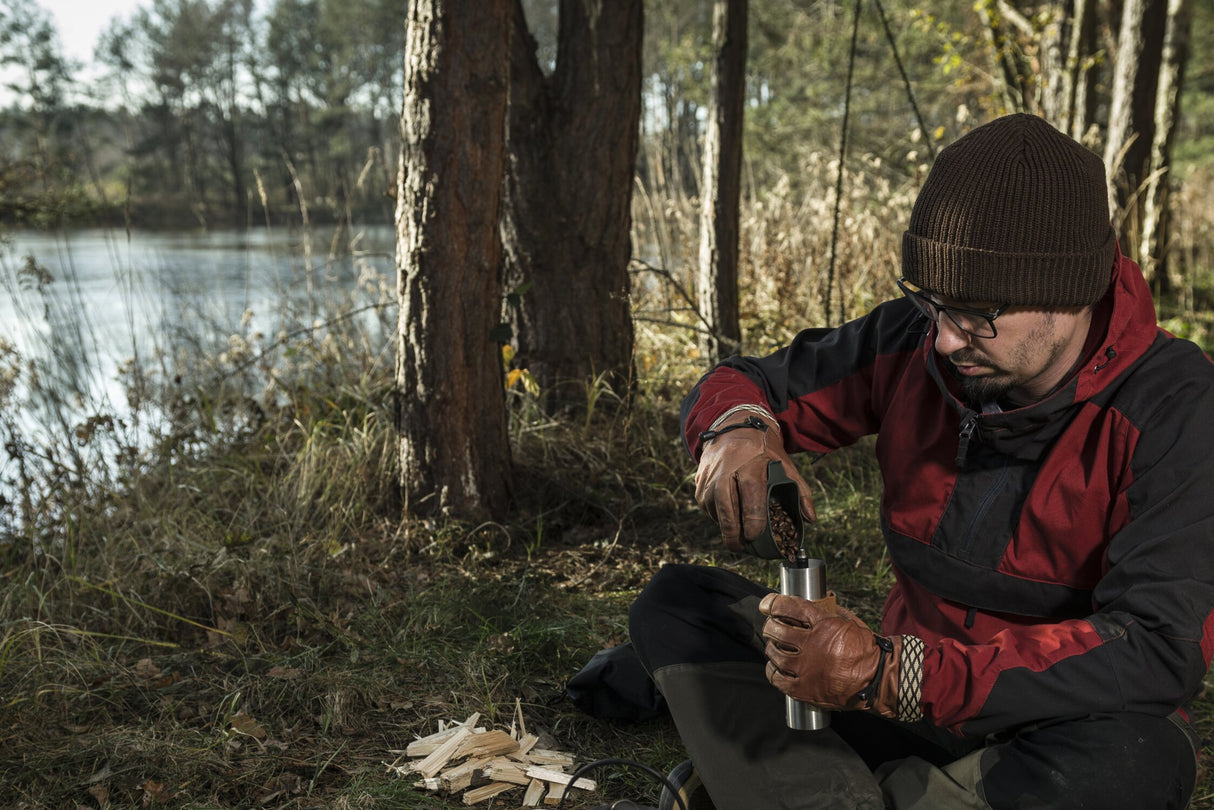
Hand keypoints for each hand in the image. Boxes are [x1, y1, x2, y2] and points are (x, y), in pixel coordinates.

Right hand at [693, 417, 814, 551]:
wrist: (735, 426)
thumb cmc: (763, 450)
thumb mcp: (784, 464)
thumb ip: (800, 491)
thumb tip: (810, 518)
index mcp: (750, 466)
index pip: (750, 498)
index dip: (752, 521)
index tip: (754, 536)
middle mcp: (726, 470)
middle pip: (725, 507)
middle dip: (732, 531)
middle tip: (739, 547)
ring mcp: (710, 474)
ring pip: (712, 507)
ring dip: (722, 524)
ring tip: (734, 535)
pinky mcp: (700, 478)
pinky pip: (704, 502)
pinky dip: (714, 513)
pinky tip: (725, 518)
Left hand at [758, 592, 906, 717]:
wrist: (876, 679)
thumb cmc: (866, 650)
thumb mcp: (849, 622)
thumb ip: (830, 612)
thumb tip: (816, 601)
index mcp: (823, 625)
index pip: (789, 607)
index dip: (773, 603)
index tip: (767, 604)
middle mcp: (811, 644)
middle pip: (776, 629)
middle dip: (770, 625)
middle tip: (771, 627)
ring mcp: (805, 668)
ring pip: (774, 653)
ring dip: (771, 647)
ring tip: (775, 647)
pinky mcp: (803, 689)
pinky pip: (777, 678)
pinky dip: (772, 670)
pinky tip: (775, 667)